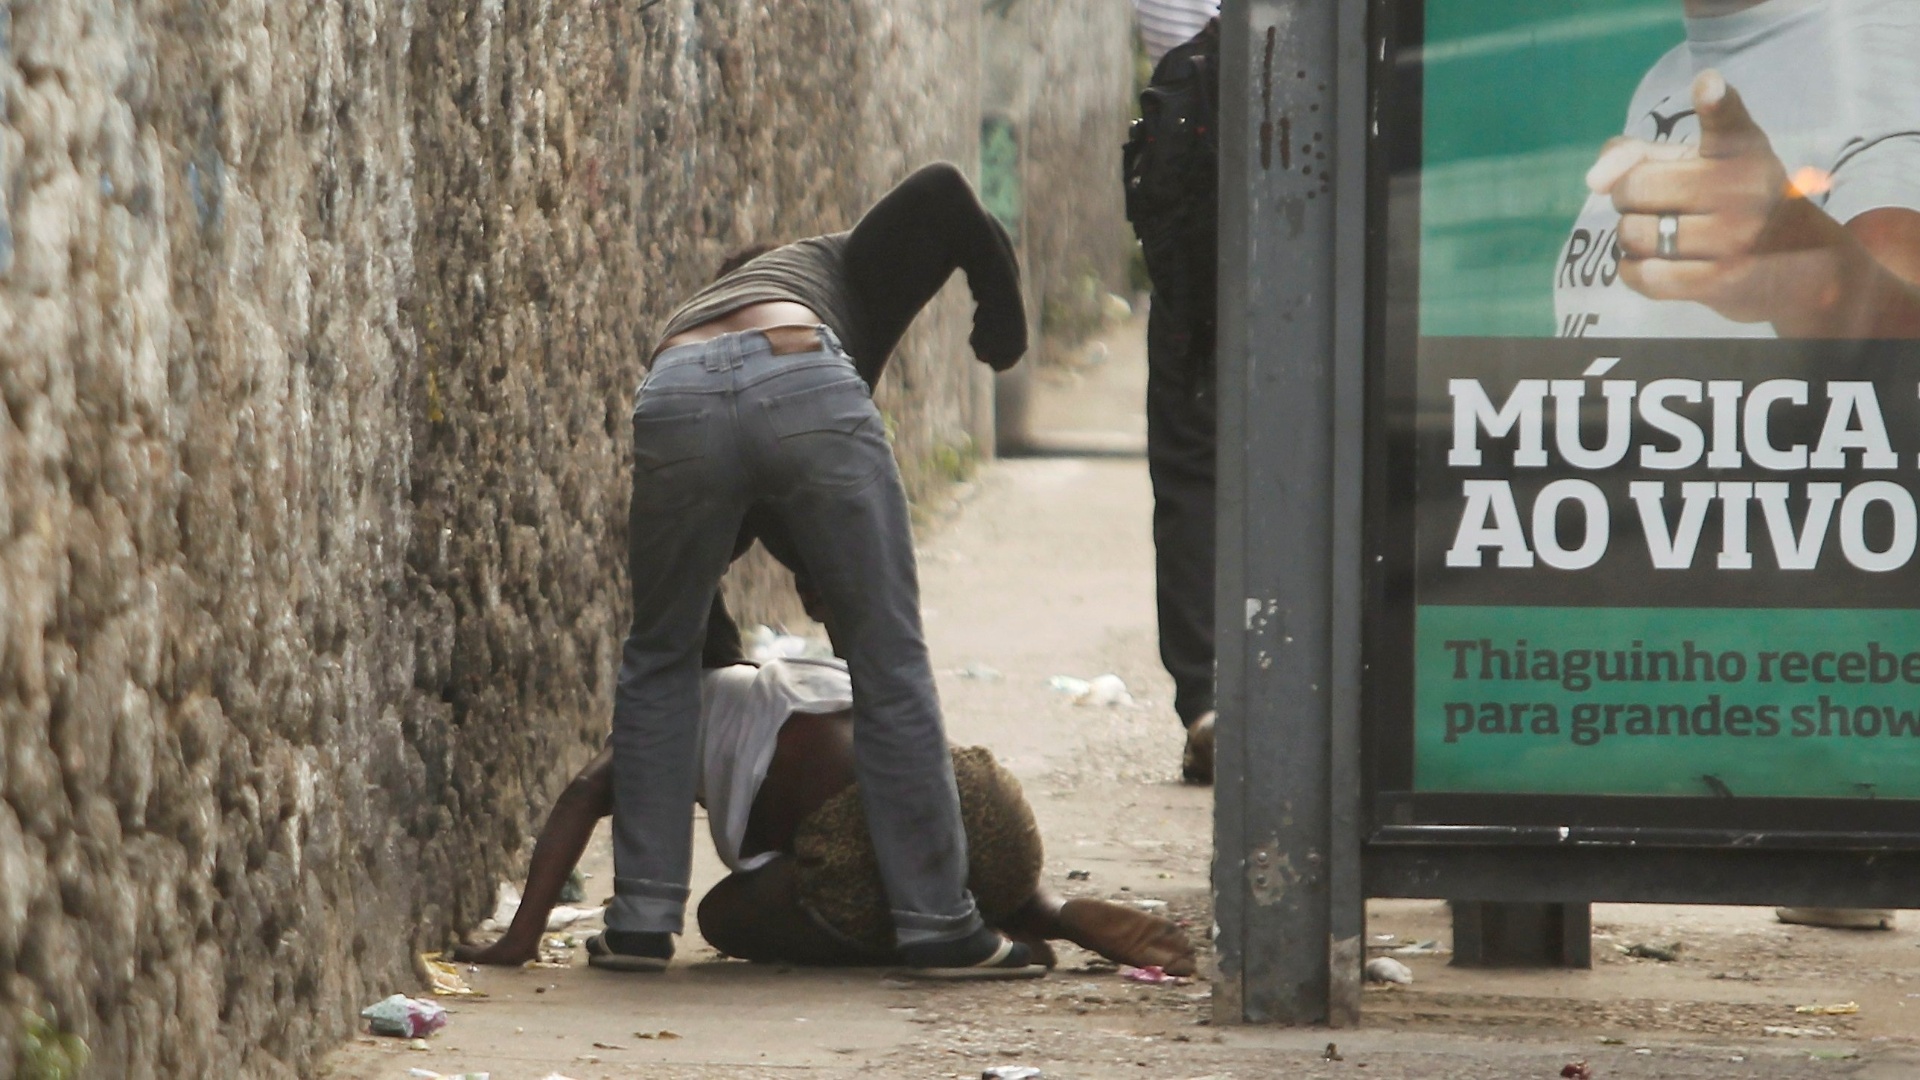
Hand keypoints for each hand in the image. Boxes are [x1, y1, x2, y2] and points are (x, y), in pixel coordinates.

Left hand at [1588, 70, 1848, 329]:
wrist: (1799, 262)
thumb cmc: (1733, 201)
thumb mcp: (1703, 161)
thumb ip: (1637, 153)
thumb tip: (1595, 180)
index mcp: (1738, 150)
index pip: (1724, 119)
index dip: (1714, 100)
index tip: (1707, 84)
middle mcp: (1740, 188)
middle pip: (1633, 188)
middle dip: (1629, 198)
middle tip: (1655, 204)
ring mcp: (1732, 237)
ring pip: (1632, 234)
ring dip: (1631, 237)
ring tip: (1658, 234)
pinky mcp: (1718, 280)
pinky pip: (1641, 274)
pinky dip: (1632, 269)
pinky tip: (1652, 261)